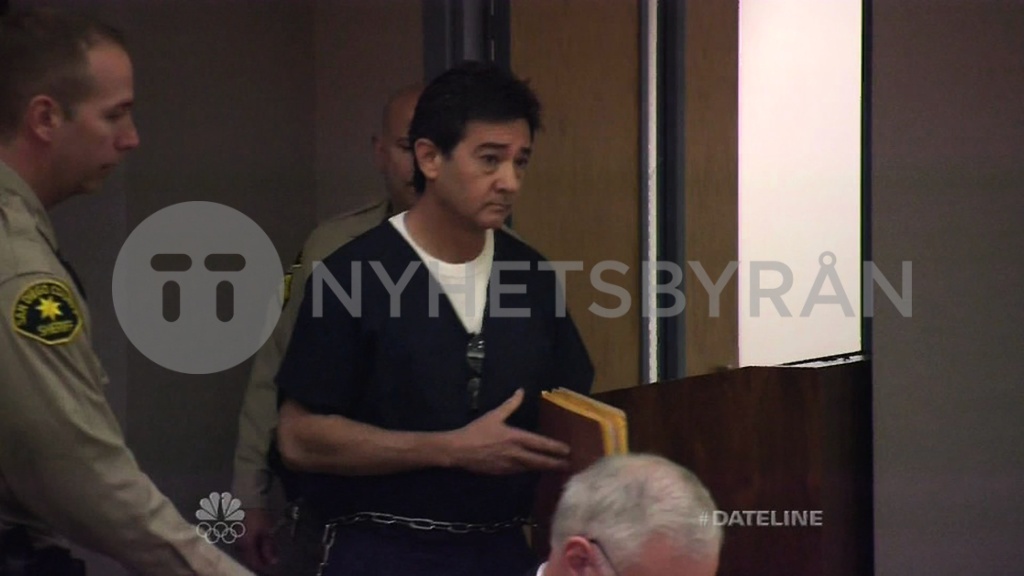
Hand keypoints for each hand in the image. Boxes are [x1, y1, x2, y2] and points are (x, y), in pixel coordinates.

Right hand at [236, 508, 276, 573]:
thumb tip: (272, 561)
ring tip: (265, 548)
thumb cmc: (259, 515)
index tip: (271, 564)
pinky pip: (244, 542)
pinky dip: (252, 544)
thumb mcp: (267, 531)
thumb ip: (269, 547)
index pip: (253, 562)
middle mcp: (238, 543)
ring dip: (255, 551)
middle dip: (259, 558)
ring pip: (246, 550)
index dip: (263, 565)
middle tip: (270, 556)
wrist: (248, 499)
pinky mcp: (235, 530)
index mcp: (245, 545)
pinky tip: (258, 540)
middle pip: (248, 557)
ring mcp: (236, 537)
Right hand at [448, 388, 570, 474]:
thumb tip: (521, 391)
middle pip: (540, 461)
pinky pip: (520, 472)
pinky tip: (534, 469)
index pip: (540, 444)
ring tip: (556, 468)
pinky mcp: (503, 473)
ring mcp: (510, 466)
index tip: (567, 450)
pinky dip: (530, 470)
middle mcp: (516, 454)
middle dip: (555, 464)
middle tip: (568, 465)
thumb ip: (510, 404)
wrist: (459, 450)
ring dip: (544, 468)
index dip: (555, 448)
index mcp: (515, 438)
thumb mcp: (494, 415)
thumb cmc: (477, 431)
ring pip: (531, 468)